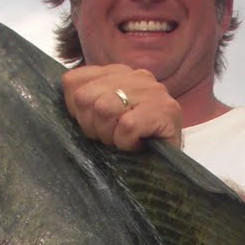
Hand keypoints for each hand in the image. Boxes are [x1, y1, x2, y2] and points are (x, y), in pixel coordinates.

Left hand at [60, 66, 182, 151]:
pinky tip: (138, 146)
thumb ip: (87, 103)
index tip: (94, 127)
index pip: (73, 82)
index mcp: (118, 73)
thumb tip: (71, 101)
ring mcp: (153, 91)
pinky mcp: (165, 110)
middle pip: (85, 97)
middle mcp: (135, 76)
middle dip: (92, 127)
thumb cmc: (137, 146)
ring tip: (124, 142)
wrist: (173, 171)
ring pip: (104, 109)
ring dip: (110, 136)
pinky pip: (127, 125)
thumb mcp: (105, 120)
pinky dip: (127, 142)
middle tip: (111, 139)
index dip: (76, 111)